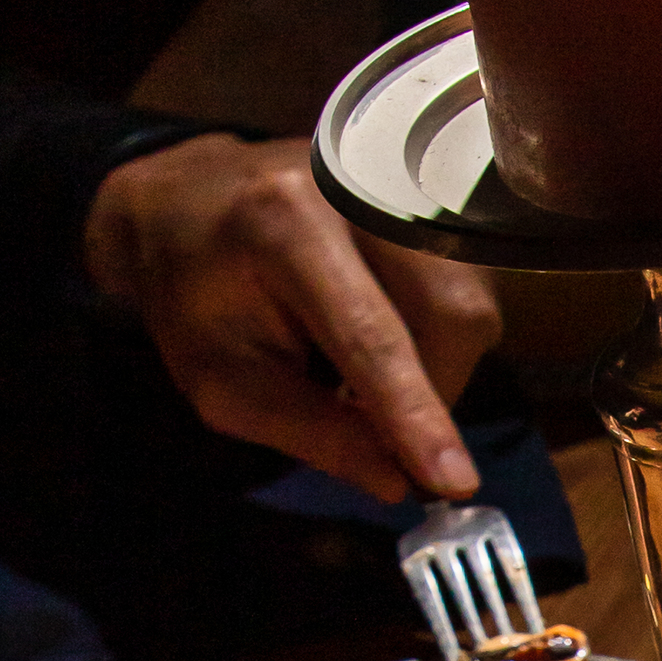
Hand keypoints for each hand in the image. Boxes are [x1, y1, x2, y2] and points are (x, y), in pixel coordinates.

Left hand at [83, 133, 501, 505]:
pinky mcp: (427, 187)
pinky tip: (388, 332)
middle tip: (380, 421)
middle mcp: (358, 185)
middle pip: (450, 313)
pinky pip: (470, 284)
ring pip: (471, 303)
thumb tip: (397, 480)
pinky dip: (438, 333)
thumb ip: (307, 429)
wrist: (190, 199)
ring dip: (435, 364)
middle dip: (433, 390)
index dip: (416, 413)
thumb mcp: (223, 380)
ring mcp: (401, 177)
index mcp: (285, 225)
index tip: (454, 483)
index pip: (372, 336)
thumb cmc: (195, 298)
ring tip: (366, 368)